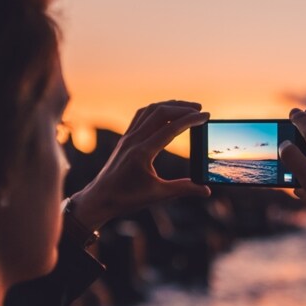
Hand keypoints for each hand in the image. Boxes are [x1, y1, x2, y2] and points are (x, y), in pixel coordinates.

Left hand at [68, 100, 210, 228]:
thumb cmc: (126, 199)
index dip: (191, 120)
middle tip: (200, 109)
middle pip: (160, 113)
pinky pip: (141, 116)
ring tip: (186, 108)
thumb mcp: (158, 195)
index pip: (170, 128)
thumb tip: (206, 190)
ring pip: (149, 111)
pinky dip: (156, 111)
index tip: (206, 116)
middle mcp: (133, 140)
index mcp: (142, 152)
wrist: (99, 199)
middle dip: (182, 108)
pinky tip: (166, 115)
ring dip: (169, 105)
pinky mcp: (125, 139)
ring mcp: (127, 138)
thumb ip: (183, 189)